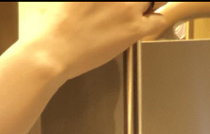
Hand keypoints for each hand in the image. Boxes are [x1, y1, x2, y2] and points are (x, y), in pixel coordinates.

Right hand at [23, 2, 168, 80]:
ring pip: (155, 0)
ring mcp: (128, 7)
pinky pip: (158, 20)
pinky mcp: (134, 28)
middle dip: (136, 0)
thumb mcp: (68, 1)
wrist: (51, 52)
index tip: (117, 4)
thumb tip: (95, 4)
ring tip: (140, 11)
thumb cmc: (52, 29)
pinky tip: (142, 26)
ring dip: (148, 5)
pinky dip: (153, 21)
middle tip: (128, 6)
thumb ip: (85, 0)